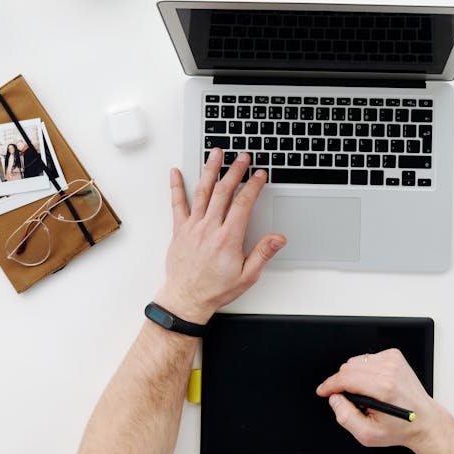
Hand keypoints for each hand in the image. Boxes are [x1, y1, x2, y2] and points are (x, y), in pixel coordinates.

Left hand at [158, 149, 285, 323]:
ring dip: (210, 170)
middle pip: (224, 191)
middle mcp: (209, 228)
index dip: (253, 186)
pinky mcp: (179, 230)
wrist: (187, 299)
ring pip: (202, 192)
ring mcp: (192, 227)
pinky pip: (177, 204)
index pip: (243, 203)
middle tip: (242, 157)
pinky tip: (176, 173)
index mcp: (228, 238)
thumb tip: (278, 238)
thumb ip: (263, 253)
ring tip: (215, 154)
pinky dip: (176, 187)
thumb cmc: (215, 289)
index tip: (259, 175)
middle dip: (234, 171)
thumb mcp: (247, 276)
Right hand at [316, 349, 440, 452]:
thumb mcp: (368, 434)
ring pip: (356, 361)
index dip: (329, 385)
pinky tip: (373, 384)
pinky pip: (367, 358)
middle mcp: (389, 370)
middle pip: (348, 367)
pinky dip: (364, 370)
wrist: (424, 421)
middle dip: (341, 383)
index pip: (345, 377)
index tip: (323, 390)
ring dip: (353, 376)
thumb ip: (345, 417)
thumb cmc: (400, 428)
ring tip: (363, 393)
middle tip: (349, 399)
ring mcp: (393, 361)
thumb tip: (335, 399)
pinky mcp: (395, 356)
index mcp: (384, 388)